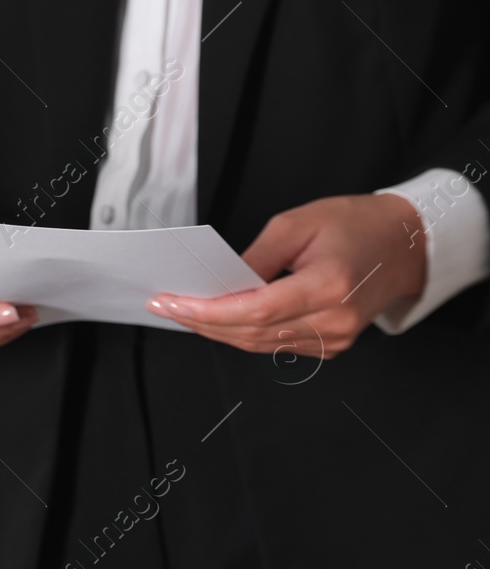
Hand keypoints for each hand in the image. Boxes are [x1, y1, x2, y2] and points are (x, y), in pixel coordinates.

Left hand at [147, 194, 425, 357]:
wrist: (404, 244)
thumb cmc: (355, 225)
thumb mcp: (296, 224)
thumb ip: (255, 257)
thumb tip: (218, 282)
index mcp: (327, 286)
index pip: (255, 311)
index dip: (207, 312)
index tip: (170, 303)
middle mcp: (333, 320)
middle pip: (252, 332)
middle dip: (201, 322)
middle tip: (164, 307)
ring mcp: (335, 338)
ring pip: (260, 343)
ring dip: (216, 330)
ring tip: (182, 312)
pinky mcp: (333, 345)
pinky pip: (276, 344)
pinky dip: (243, 332)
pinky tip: (217, 319)